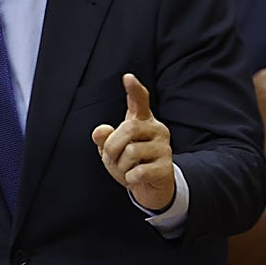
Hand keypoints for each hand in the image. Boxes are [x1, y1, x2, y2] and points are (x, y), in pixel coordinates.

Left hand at [91, 73, 174, 210]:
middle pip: (128, 129)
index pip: (140, 100)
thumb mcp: (112, 150)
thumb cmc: (130, 162)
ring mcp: (164, 147)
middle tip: (111, 158)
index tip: (128, 77)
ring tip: (126, 168)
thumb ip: (104, 139)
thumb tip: (99, 131)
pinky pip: (139, 171)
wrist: (150, 187)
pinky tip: (134, 177)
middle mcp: (156, 129)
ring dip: (120, 165)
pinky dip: (129, 178)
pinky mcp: (166, 166)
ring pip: (131, 151)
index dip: (134, 89)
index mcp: (142, 121)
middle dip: (111, 147)